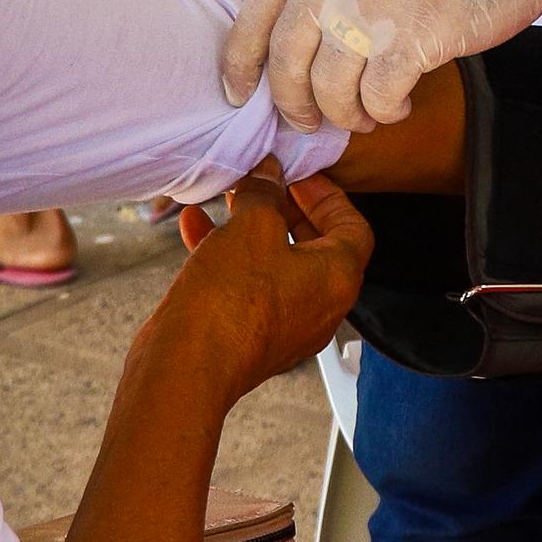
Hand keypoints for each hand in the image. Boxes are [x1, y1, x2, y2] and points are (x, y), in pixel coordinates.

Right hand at [160, 171, 372, 392]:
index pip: (354, 228)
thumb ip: (264, 193)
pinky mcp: (250, 335)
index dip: (328, 195)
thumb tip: (268, 173)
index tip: (298, 175)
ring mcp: (285, 325)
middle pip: (315, 245)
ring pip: (275, 263)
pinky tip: (193, 225)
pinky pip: (247, 285)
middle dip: (285, 208)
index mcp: (338, 279)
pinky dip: (226, 254)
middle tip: (263, 182)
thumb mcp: (251, 226)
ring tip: (225, 198)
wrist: (187, 368)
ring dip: (251, 227)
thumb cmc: (232, 298)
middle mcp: (320, 307)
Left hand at [226, 0, 541, 132]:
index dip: (241, 62)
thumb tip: (299, 45)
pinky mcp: (410, 39)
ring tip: (367, 114)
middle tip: (311, 121)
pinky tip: (399, 105)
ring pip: (330, 89)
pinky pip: (377, 98)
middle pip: (287, 61)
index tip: (240, 93)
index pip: (254, 14)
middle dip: (294, 103)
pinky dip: (384, 111)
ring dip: (346, 114)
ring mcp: (369, 8)